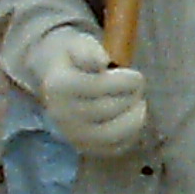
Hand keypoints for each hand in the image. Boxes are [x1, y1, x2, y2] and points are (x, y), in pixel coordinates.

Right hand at [32, 29, 148, 158]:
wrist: (55, 80)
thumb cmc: (74, 59)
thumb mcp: (79, 44)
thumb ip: (89, 51)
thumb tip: (101, 61)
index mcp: (60, 86)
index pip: (99, 87)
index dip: (126, 81)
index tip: (136, 76)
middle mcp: (62, 114)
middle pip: (108, 109)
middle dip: (131, 97)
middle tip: (138, 88)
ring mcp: (71, 134)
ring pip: (111, 135)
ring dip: (134, 119)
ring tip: (139, 105)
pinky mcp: (83, 148)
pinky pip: (112, 149)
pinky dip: (130, 136)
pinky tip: (132, 120)